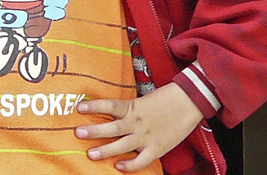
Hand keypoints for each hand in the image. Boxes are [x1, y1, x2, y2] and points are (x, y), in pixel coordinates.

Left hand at [74, 82, 203, 170]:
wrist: (188, 103)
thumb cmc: (163, 100)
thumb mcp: (141, 100)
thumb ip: (126, 109)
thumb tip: (108, 113)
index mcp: (132, 107)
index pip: (109, 105)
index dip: (94, 106)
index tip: (78, 107)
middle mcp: (136, 122)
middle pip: (112, 127)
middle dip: (94, 131)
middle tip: (78, 133)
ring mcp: (146, 136)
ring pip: (122, 145)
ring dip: (106, 150)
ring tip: (90, 154)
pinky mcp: (157, 148)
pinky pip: (141, 160)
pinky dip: (130, 165)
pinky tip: (118, 166)